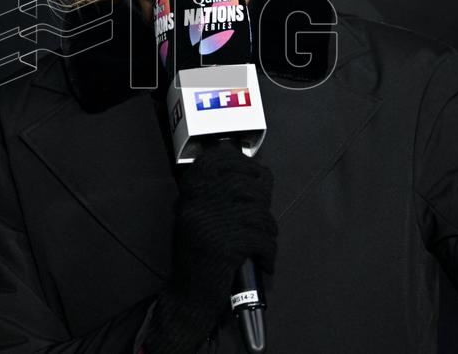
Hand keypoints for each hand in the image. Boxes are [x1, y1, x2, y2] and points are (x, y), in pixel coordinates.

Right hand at [144, 142, 276, 353]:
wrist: (189, 296)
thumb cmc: (199, 256)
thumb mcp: (200, 217)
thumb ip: (218, 194)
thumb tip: (257, 174)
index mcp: (190, 195)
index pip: (220, 161)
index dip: (244, 166)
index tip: (256, 176)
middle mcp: (198, 204)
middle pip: (245, 185)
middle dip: (262, 200)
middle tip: (262, 219)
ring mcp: (212, 223)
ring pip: (258, 213)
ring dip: (268, 230)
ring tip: (262, 243)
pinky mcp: (228, 245)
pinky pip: (262, 238)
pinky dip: (269, 251)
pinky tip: (264, 260)